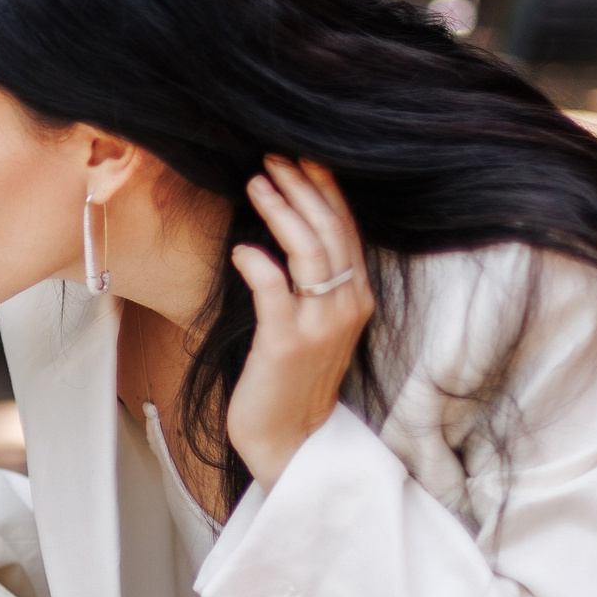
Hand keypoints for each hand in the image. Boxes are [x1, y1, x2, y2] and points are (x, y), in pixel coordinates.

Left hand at [229, 157, 373, 485]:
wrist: (289, 440)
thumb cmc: (291, 378)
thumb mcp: (310, 322)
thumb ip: (307, 281)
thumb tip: (281, 234)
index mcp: (356, 297)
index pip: (345, 229)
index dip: (324, 189)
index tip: (300, 157)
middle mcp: (347, 306)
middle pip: (330, 230)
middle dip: (301, 187)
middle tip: (273, 156)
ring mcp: (320, 326)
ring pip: (308, 252)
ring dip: (281, 211)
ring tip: (256, 182)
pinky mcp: (286, 344)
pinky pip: (275, 290)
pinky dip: (259, 263)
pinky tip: (241, 249)